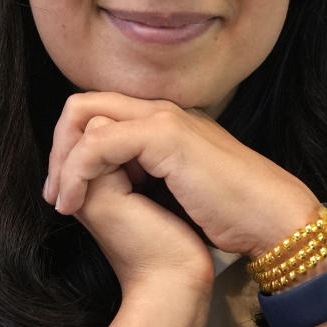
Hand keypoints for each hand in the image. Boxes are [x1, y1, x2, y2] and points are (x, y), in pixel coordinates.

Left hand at [43, 92, 322, 263]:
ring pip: (84, 117)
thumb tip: (113, 185)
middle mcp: (161, 111)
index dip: (72, 149)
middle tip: (55, 194)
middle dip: (59, 148)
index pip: (99, 114)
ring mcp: (163, 118)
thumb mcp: (177, 190)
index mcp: (164, 123)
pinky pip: (97, 143)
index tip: (65, 194)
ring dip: (62, 162)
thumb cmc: (231, 215)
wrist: (270, 221)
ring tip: (62, 202)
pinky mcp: (164, 136)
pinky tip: (73, 204)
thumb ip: (146, 176)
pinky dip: (75, 172)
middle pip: (84, 105)